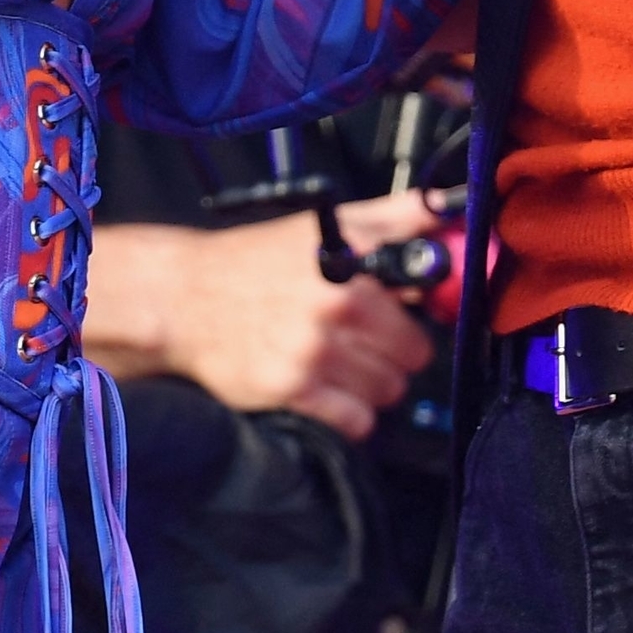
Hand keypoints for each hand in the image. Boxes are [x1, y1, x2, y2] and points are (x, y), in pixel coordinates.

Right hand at [83, 198, 443, 438]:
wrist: (183, 299)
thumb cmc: (256, 261)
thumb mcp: (324, 225)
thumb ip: (393, 217)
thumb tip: (448, 211)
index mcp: (353, 258)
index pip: (428, 294)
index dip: (421, 307)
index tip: (409, 311)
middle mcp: (337, 303)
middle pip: (414, 354)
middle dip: (397, 352)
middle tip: (368, 343)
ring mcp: (314, 350)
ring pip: (389, 390)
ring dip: (373, 384)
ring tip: (343, 366)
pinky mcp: (292, 389)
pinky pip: (356, 421)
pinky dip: (351, 414)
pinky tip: (330, 392)